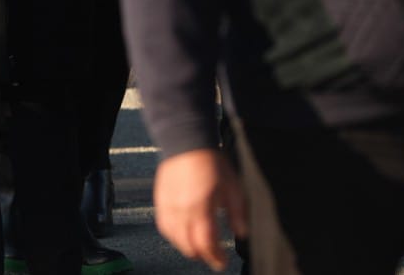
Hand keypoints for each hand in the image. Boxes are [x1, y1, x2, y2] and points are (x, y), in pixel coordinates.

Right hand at [154, 149, 247, 271]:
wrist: (188, 142)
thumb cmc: (210, 161)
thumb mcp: (233, 186)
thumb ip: (238, 212)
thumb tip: (242, 232)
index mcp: (202, 207)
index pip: (206, 244)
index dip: (215, 258)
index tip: (222, 262)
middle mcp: (183, 210)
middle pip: (189, 246)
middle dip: (203, 255)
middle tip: (213, 256)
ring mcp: (169, 207)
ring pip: (175, 240)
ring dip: (188, 248)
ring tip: (199, 247)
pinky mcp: (161, 202)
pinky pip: (164, 227)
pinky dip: (173, 236)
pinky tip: (181, 235)